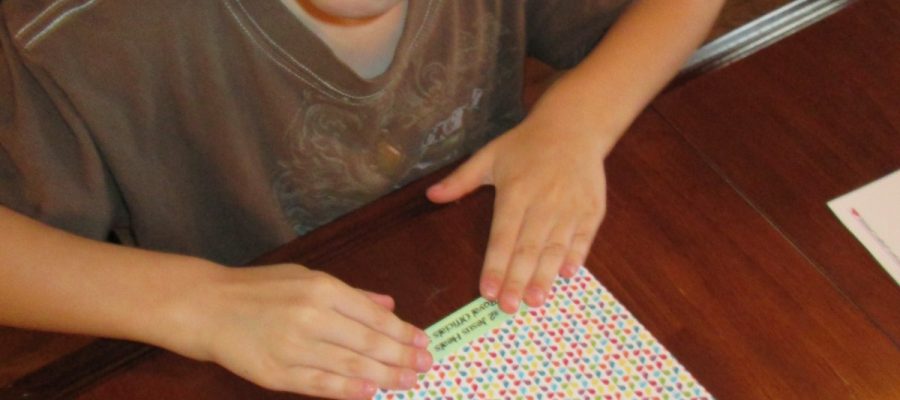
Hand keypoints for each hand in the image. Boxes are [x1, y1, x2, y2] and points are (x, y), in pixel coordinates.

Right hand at [173, 264, 431, 399]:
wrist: (207, 307)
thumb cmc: (259, 289)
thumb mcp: (306, 277)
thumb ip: (350, 294)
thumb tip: (388, 305)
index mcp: (322, 289)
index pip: (374, 316)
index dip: (402, 332)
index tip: (423, 342)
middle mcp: (311, 316)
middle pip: (368, 343)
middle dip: (402, 357)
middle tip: (424, 366)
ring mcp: (294, 347)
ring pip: (351, 366)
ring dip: (385, 376)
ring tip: (408, 381)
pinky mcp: (277, 372)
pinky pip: (320, 384)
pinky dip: (348, 390)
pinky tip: (371, 392)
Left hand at [427, 118, 609, 313]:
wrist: (574, 127)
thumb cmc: (526, 144)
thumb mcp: (489, 156)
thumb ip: (461, 180)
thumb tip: (431, 196)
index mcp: (515, 191)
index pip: (503, 237)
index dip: (495, 265)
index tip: (488, 291)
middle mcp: (543, 202)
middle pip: (528, 248)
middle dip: (517, 280)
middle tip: (509, 307)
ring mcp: (571, 207)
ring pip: (556, 248)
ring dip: (545, 276)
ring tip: (535, 300)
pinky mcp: (592, 210)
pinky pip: (583, 239)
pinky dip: (576, 257)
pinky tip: (566, 275)